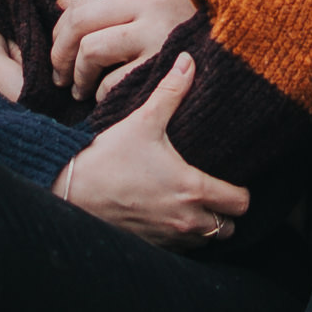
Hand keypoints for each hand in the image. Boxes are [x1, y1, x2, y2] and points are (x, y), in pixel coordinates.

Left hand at [50, 0, 198, 101]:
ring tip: (79, 89)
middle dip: (60, 52)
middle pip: (80, 21)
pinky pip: (113, 82)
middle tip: (59, 73)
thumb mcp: (152, 7)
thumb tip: (62, 3)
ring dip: (78, 75)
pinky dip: (102, 94)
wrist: (238, 54)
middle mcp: (149, 4)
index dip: (62, 30)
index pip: (84, 2)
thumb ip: (109, 4)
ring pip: (91, 49)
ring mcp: (157, 35)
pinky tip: (105, 99)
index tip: (61, 50)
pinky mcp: (162, 67)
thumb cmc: (187, 33)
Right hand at [52, 55, 249, 246]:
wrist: (70, 189)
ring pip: (205, 241)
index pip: (241, 203)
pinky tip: (170, 216)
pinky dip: (181, 237)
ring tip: (194, 204)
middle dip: (226, 214)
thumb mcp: (143, 121)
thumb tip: (188, 60)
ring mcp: (168, 238)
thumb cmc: (108, 156)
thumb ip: (170, 91)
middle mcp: (185, 220)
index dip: (241, 192)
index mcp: (192, 189)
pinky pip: (180, 250)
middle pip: (228, 228)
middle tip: (216, 194)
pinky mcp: (150, 247)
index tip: (232, 180)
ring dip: (204, 226)